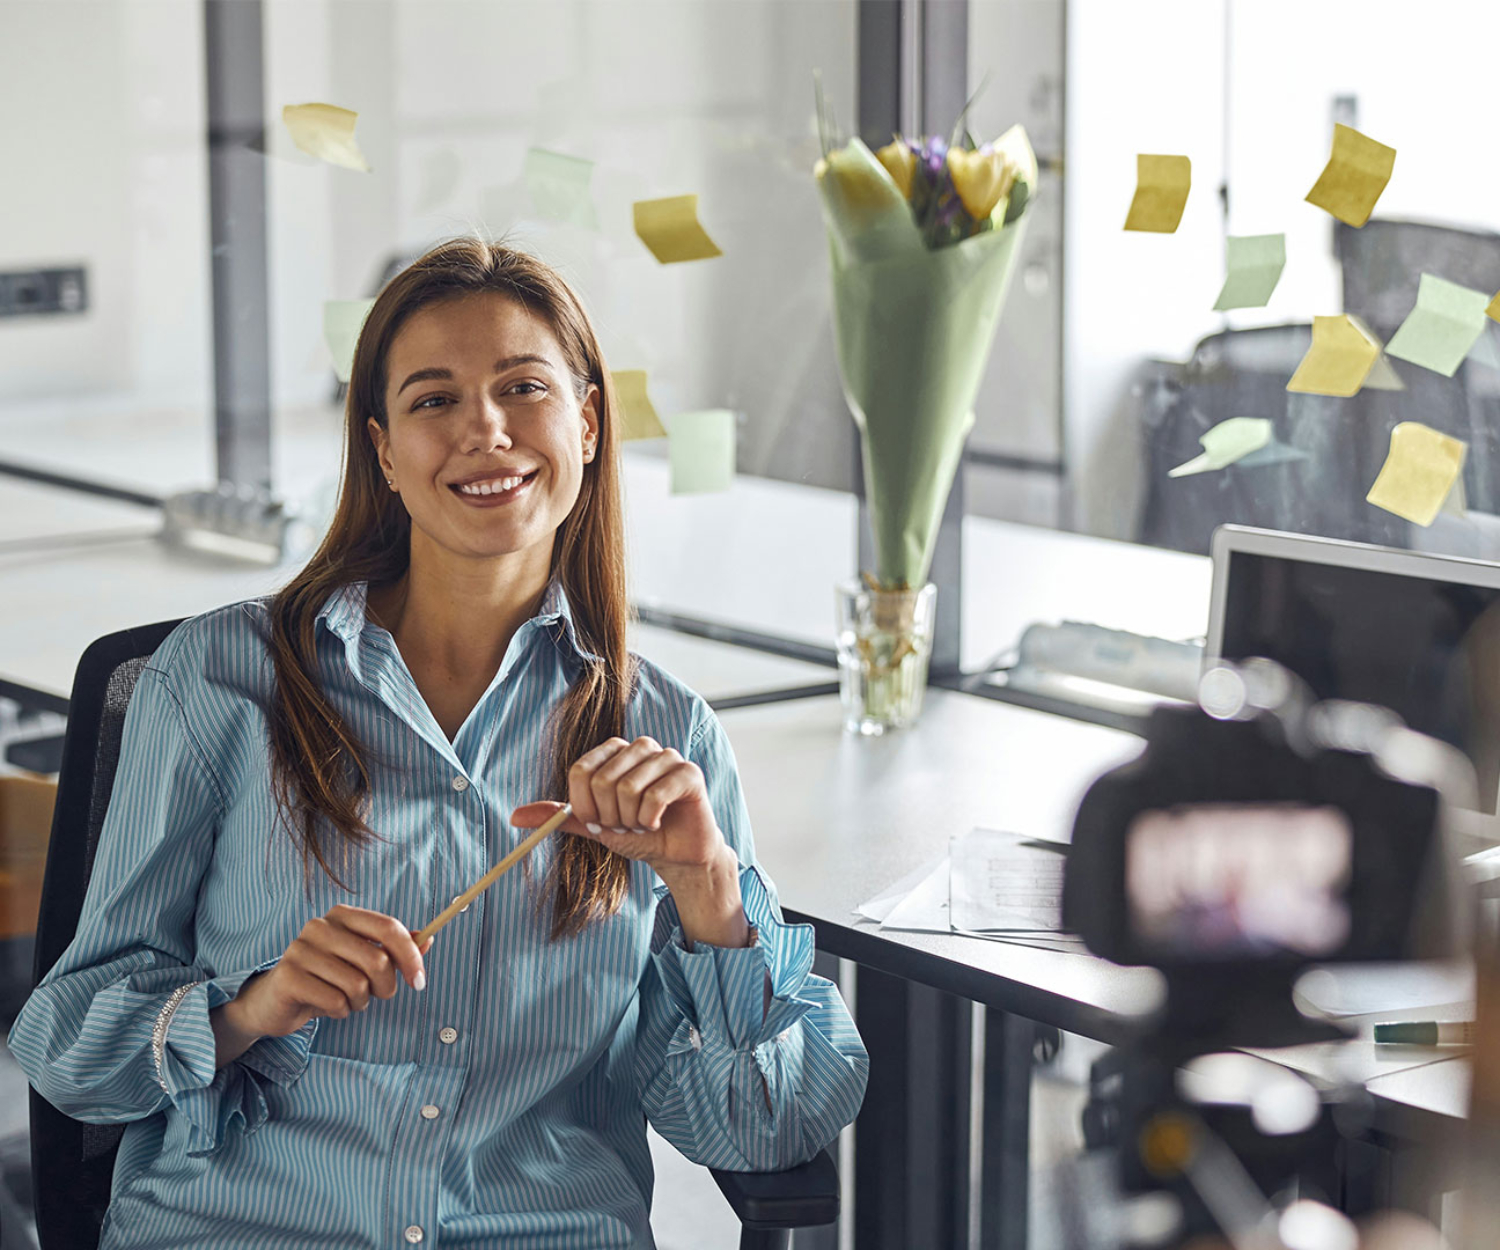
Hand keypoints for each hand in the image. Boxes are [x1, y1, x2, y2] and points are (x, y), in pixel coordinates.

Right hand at [211, 904, 431, 1065]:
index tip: (420, 981)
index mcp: (342, 915)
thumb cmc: (327, 978)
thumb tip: (429, 938)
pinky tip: (326, 1005)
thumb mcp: (363, 962)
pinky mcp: (289, 977)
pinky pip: (336, 1001)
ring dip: (359, 1002)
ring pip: (357, 985)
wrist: (276, 1001)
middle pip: (377, 960)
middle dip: (386, 987)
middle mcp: (320, 926)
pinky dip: (340, 1010)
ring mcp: (300, 949)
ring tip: (345, 999)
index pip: (388, 928)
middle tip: (378, 996)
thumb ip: (395, 950)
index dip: (411, 956)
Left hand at [512, 736, 749, 949]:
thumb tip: (515, 817)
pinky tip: (659, 823)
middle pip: (603, 780)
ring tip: (643, 824)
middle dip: (609, 816)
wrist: (675, 855)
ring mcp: (667, 757)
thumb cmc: (636, 834)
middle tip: (624, 825)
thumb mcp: (593, 826)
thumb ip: (560, 816)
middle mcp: (640, 747)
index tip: (598, 822)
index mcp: (614, 752)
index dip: (584, 806)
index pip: (580, 772)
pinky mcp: (689, 773)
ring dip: (631, 819)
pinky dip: (651, 819)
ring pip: (629, 787)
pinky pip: (656, 795)